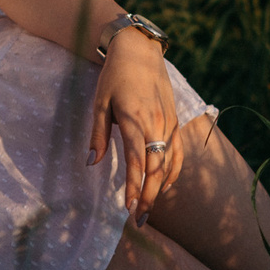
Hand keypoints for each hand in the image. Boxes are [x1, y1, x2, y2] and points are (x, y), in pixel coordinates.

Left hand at [87, 33, 181, 219]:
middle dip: (148, 195)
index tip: (128, 207)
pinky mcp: (175, 121)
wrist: (140, 51)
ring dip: (160, 188)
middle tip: (138, 218)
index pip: (136, 161)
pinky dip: (174, 171)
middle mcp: (156, 123)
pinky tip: (166, 185)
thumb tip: (91, 163)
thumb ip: (98, 135)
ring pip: (169, 163)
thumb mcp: (99, 103)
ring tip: (149, 207)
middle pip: (157, 168)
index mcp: (134, 119)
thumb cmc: (115, 76)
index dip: (133, 186)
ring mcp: (169, 123)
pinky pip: (178, 152)